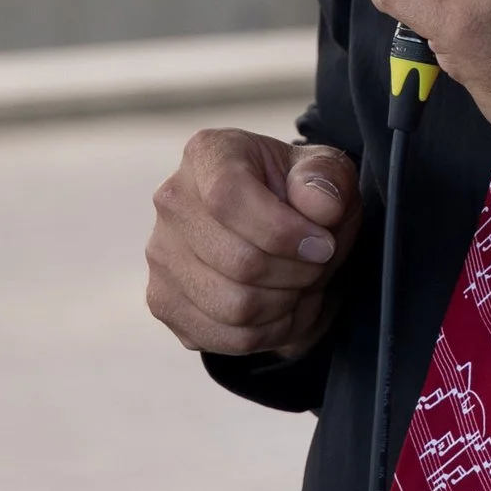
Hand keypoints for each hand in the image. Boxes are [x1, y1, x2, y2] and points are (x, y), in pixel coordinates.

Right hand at [146, 129, 359, 357]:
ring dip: (285, 303)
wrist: (283, 233)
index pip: (229, 197)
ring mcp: (161, 255)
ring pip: (233, 306)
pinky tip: (281, 306)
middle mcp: (172, 201)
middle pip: (238, 261)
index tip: (322, 243)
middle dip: (296, 271)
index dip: (283, 231)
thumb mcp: (329, 172)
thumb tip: (320, 205)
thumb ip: (328, 178)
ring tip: (301, 282)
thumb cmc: (303, 195)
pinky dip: (267, 331)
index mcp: (209, 153)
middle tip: (318, 262)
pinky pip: (223, 337)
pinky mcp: (163, 301)